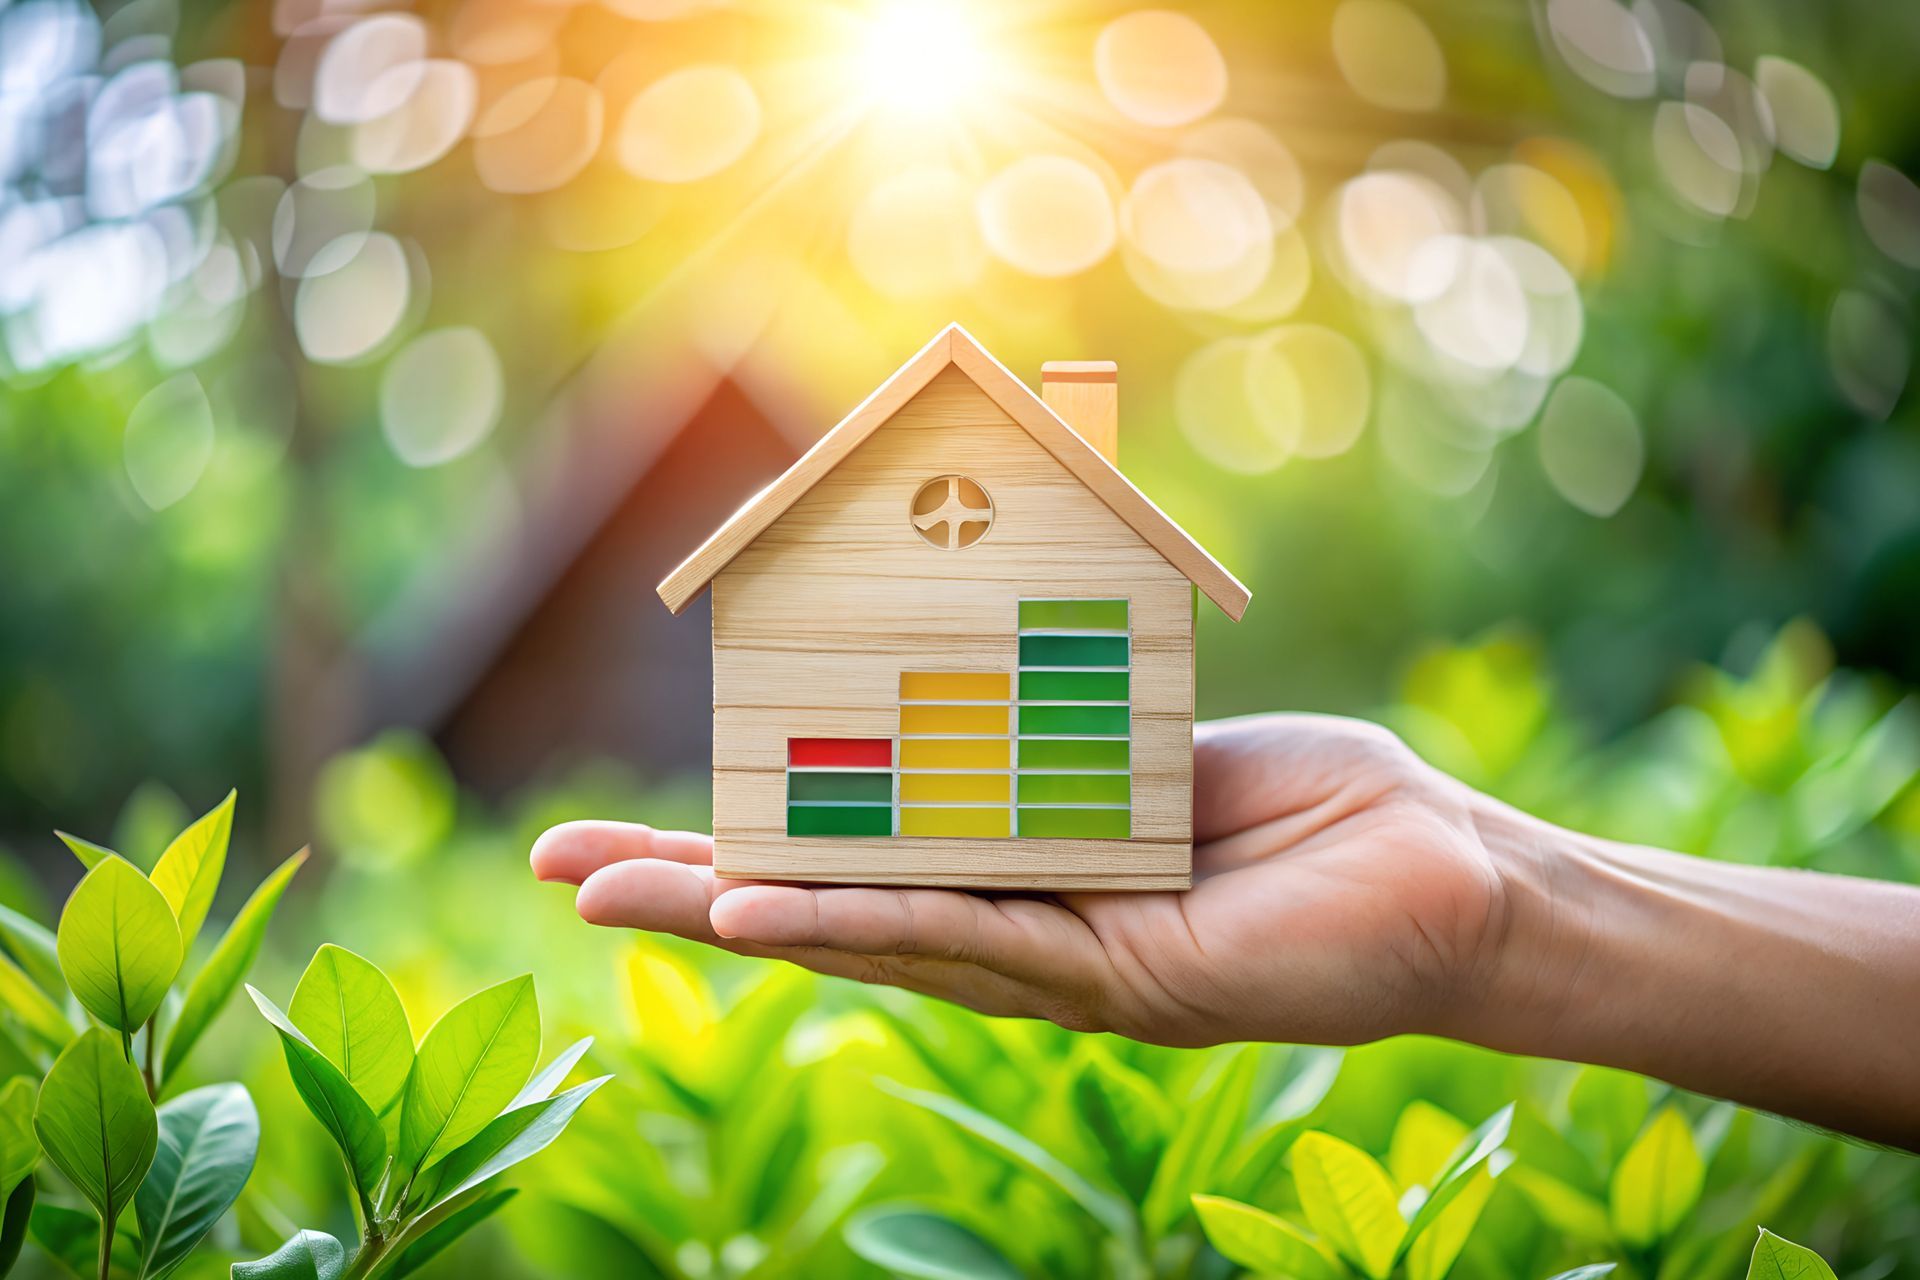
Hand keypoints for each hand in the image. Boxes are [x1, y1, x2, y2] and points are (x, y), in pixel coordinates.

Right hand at [528, 714, 1514, 1047]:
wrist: (1455, 874)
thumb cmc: (1319, 806)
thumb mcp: (1156, 746)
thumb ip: (1058, 741)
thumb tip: (959, 686)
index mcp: (1025, 868)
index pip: (860, 851)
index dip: (747, 835)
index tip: (643, 817)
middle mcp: (1026, 928)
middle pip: (836, 904)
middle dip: (694, 890)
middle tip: (556, 874)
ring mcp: (1065, 966)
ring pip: (877, 931)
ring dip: (745, 911)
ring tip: (619, 897)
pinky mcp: (1123, 982)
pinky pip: (977, 940)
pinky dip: (870, 920)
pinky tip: (773, 910)